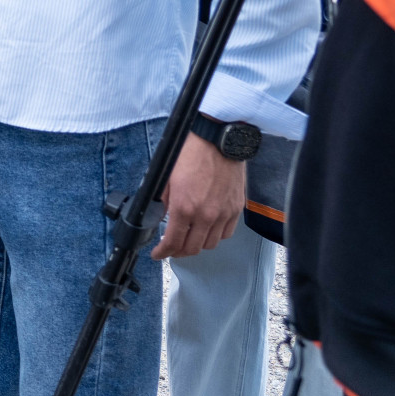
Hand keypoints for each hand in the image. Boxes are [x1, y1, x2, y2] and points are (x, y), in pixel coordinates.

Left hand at [151, 133, 244, 258]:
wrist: (218, 141)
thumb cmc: (191, 153)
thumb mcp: (166, 177)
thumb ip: (163, 202)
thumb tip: (159, 218)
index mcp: (184, 207)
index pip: (173, 242)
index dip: (163, 253)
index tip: (158, 254)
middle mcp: (205, 215)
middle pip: (192, 248)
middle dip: (178, 252)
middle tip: (171, 248)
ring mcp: (223, 213)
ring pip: (211, 244)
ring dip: (197, 245)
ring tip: (189, 239)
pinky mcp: (236, 209)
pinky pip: (226, 233)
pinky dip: (215, 236)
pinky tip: (207, 229)